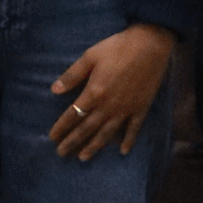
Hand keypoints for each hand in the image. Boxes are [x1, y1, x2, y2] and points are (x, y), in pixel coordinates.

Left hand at [47, 23, 176, 159]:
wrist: (150, 45)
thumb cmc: (117, 47)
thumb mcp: (90, 56)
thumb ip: (72, 75)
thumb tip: (53, 90)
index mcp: (94, 92)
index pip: (73, 114)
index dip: (61, 127)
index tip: (52, 137)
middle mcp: (109, 106)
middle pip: (87, 128)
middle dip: (73, 141)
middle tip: (61, 153)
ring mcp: (126, 109)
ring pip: (107, 133)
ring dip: (94, 146)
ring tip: (83, 157)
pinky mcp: (141, 108)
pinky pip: (133, 129)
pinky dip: (128, 141)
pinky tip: (123, 151)